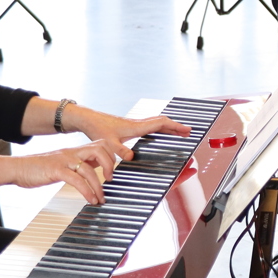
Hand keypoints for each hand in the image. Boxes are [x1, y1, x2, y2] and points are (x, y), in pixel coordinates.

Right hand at [9, 140, 128, 204]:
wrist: (18, 168)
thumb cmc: (39, 168)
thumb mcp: (63, 163)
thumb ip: (78, 164)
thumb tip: (94, 169)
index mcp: (75, 150)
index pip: (101, 144)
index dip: (112, 155)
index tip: (114, 171)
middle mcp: (72, 152)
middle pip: (99, 148)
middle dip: (110, 164)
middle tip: (110, 180)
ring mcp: (64, 160)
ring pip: (89, 168)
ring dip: (99, 186)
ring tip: (100, 198)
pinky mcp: (56, 170)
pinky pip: (76, 180)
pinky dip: (87, 191)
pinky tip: (90, 200)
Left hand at [71, 109, 191, 145]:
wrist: (89, 120)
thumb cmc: (98, 129)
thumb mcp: (108, 142)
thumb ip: (119, 150)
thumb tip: (131, 157)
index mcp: (136, 127)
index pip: (160, 124)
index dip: (175, 127)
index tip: (187, 130)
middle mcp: (138, 124)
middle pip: (162, 122)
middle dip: (176, 127)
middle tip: (189, 132)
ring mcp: (135, 124)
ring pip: (157, 123)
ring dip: (169, 127)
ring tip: (179, 133)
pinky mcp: (131, 126)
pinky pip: (151, 126)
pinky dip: (160, 129)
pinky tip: (160, 134)